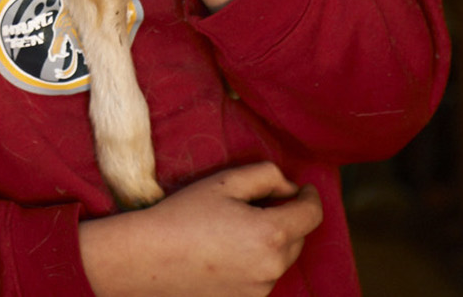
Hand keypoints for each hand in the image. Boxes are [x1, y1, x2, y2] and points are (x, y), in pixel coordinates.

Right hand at [78, 162, 323, 296]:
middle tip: (258, 202)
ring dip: (273, 239)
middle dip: (288, 217)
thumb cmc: (185, 214)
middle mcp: (273, 266)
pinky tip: (228, 249)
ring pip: (282, 257)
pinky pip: (264, 274)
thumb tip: (288, 188)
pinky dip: (258, 259)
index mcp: (271, 233)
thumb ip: (266, 176)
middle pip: (299, 236)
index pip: (312, 214)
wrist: (150, 258)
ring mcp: (260, 288)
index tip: (303, 189)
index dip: (310, 196)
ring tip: (237, 226)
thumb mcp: (225, 181)